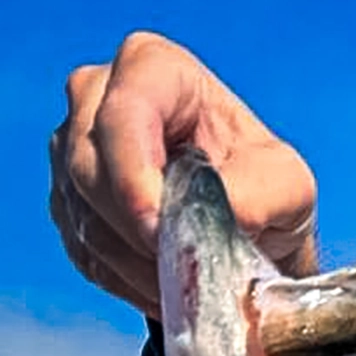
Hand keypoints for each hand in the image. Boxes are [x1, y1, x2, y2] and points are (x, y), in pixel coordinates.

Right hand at [49, 30, 317, 316]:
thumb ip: (259, 195)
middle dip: (138, 231)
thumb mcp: (287, 188)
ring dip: (137, 265)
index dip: (134, 179)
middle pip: (90, 169)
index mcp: (153, 69)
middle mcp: (98, 97)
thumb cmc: (267, 193)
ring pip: (84, 217)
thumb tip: (220, 218)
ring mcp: (73, 150)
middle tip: (186, 269)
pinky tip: (164, 286)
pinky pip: (83, 250)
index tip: (161, 232)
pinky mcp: (69, 204)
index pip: (123, 115)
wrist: (254, 233)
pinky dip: (126, 280)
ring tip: (186, 284)